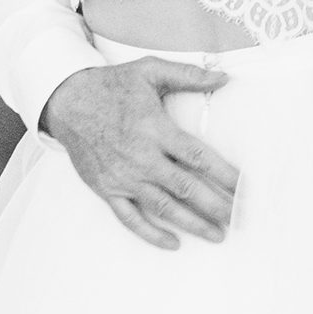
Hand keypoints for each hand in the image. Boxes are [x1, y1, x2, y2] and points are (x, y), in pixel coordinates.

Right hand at [41, 61, 237, 250]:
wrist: (66, 101)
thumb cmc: (112, 85)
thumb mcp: (150, 70)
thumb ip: (188, 75)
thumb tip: (224, 77)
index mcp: (155, 129)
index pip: (199, 157)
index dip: (225, 174)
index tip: (245, 187)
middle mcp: (141, 157)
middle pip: (186, 187)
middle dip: (216, 205)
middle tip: (240, 217)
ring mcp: (123, 177)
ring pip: (164, 207)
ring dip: (193, 224)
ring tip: (218, 234)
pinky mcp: (107, 189)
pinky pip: (130, 218)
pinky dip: (151, 233)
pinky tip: (173, 243)